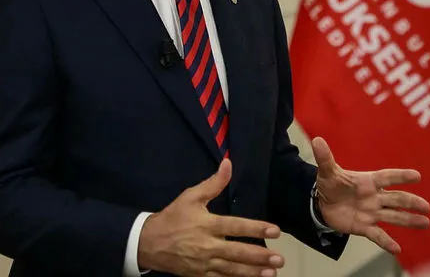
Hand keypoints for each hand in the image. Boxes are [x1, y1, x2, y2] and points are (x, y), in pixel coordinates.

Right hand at [138, 159, 283, 276]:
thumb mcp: (191, 196)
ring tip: (272, 273)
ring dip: (253, 272)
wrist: (149, 243)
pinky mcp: (200, 276)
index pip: (235, 226)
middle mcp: (208, 246)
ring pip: (233, 270)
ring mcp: (204, 264)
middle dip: (260, 257)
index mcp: (207, 224)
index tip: (275, 230)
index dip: (256, 228)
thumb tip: (228, 164)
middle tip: (280, 259)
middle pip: (238, 252)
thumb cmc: (173, 216)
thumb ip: (213, 183)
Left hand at [312, 136, 429, 254]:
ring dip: (408, 220)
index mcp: (367, 181)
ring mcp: (371, 213)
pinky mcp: (364, 227)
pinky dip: (386, 242)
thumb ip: (325, 158)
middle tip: (425, 206)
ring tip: (424, 222)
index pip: (386, 177)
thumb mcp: (327, 171)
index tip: (416, 175)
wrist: (322, 203)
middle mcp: (373, 197)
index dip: (400, 176)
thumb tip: (317, 141)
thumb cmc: (330, 184)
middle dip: (410, 202)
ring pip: (393, 216)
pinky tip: (396, 249)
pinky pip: (378, 235)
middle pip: (395, 198)